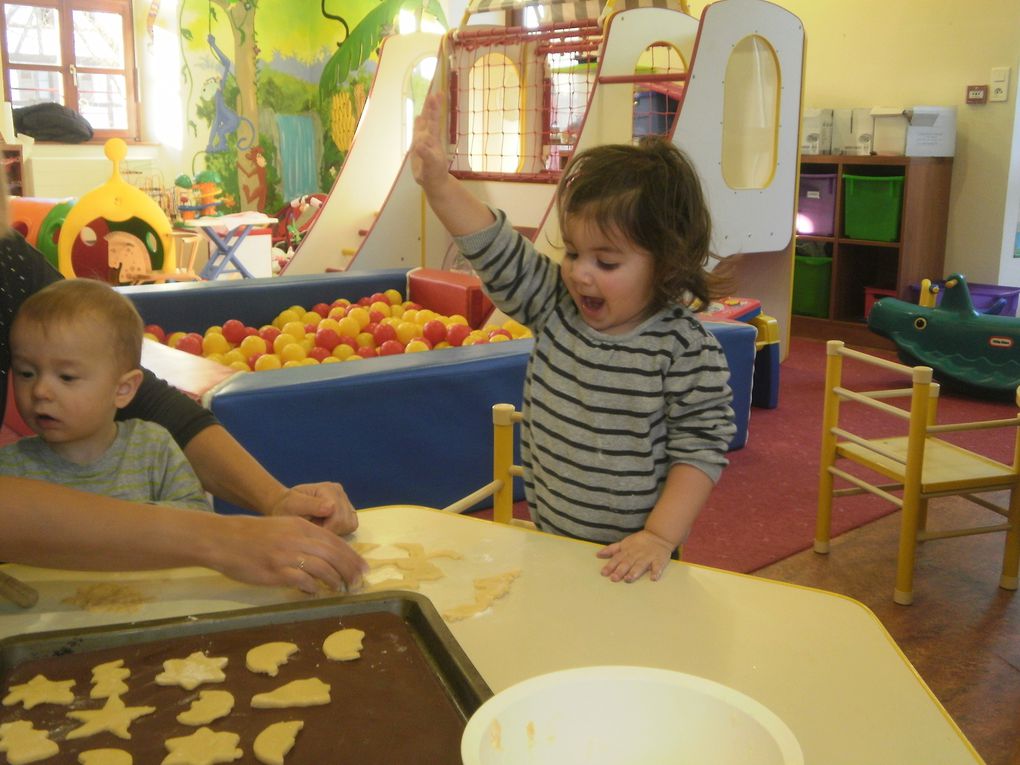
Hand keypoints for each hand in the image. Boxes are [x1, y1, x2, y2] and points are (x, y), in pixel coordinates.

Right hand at [210, 515, 368, 594]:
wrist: (225, 539)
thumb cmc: (254, 534)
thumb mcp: (284, 526)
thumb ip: (305, 536)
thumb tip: (326, 553)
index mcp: (301, 526)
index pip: (335, 541)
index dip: (351, 555)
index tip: (363, 567)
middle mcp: (297, 539)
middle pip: (333, 555)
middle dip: (350, 570)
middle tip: (358, 582)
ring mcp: (286, 556)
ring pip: (321, 568)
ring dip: (334, 580)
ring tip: (340, 588)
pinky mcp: (275, 571)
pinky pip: (302, 581)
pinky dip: (313, 588)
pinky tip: (316, 592)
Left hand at [267, 482, 358, 535]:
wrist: (286, 507)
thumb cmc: (286, 507)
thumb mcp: (292, 505)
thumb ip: (310, 505)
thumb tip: (332, 507)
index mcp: (328, 489)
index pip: (337, 518)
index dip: (324, 529)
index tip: (309, 528)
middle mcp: (340, 492)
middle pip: (345, 522)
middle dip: (329, 530)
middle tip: (312, 527)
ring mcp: (345, 500)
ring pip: (350, 525)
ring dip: (334, 530)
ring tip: (318, 525)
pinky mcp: (348, 509)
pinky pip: (351, 526)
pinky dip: (340, 529)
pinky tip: (326, 525)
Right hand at [410, 93, 448, 191]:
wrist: (434, 181)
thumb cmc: (434, 175)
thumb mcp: (430, 166)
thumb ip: (426, 155)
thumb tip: (420, 144)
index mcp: (432, 141)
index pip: (433, 122)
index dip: (433, 109)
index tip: (434, 97)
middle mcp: (429, 138)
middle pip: (431, 119)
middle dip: (432, 106)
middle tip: (436, 93)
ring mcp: (424, 142)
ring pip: (426, 123)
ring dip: (427, 111)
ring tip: (430, 97)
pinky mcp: (419, 146)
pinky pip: (418, 132)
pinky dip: (418, 124)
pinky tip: (418, 117)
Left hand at [596, 529, 675, 582]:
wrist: (658, 535)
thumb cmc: (638, 542)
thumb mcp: (624, 543)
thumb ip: (612, 549)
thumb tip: (598, 554)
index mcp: (627, 551)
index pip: (617, 559)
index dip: (610, 566)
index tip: (604, 573)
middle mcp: (636, 555)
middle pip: (627, 563)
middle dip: (620, 570)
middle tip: (614, 578)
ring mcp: (648, 557)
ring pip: (640, 565)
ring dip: (634, 572)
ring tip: (629, 578)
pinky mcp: (659, 560)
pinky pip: (658, 566)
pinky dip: (656, 572)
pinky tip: (653, 578)